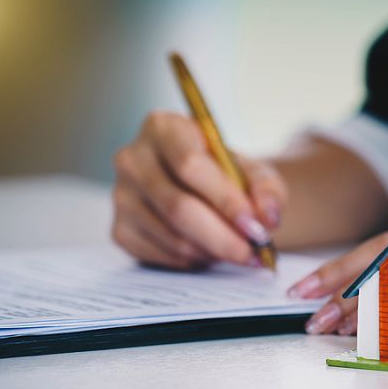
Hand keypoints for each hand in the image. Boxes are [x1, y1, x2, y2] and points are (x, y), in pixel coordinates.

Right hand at [112, 111, 287, 268]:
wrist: (200, 188)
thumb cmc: (226, 174)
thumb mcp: (254, 171)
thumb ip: (267, 190)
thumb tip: (267, 217)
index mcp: (163, 127)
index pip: (190, 165)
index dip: (225, 200)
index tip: (256, 226)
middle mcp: (132, 158)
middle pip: (178, 206)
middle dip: (223, 237)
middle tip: (254, 253)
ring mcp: (121, 196)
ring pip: (172, 236)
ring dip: (213, 251)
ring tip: (238, 251)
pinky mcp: (119, 229)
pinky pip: (162, 255)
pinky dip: (194, 261)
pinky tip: (210, 252)